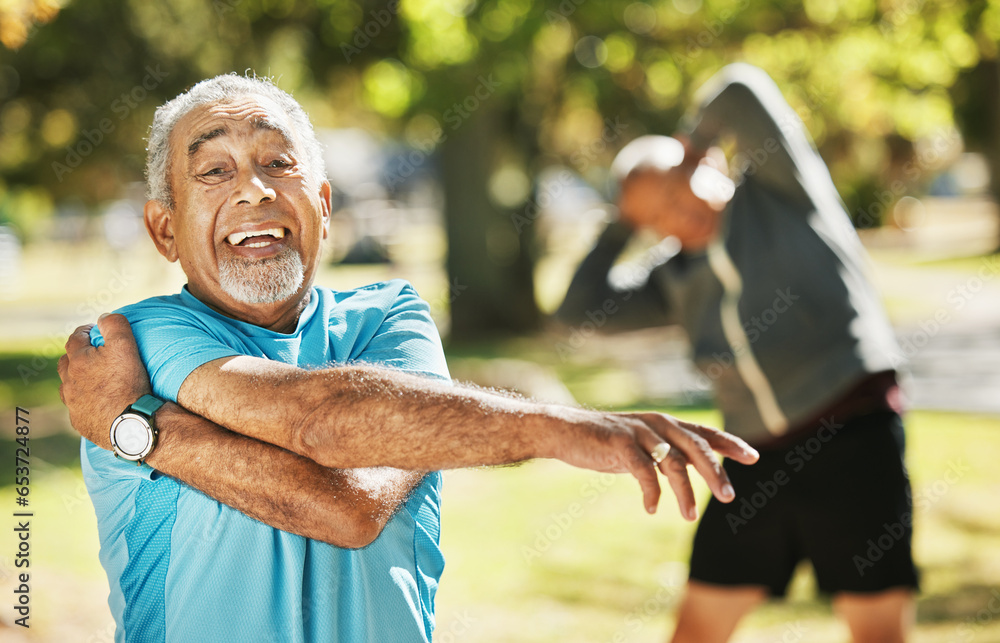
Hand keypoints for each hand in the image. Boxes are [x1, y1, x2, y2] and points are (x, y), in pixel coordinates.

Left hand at [57, 313, 152, 448]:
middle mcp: (69, 382)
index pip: (75, 339)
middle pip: (65, 364)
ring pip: (68, 388)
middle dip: (75, 356)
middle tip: (91, 356)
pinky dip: (85, 402)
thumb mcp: (125, 346)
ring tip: (92, 381)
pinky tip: (98, 404)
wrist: (129, 423)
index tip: (93, 331)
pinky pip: (78, 408)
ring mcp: (73, 404)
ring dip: (77, 381)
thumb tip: (103, 317)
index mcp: (78, 362)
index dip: (84, 332)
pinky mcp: (80, 422)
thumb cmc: (127, 383)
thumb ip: (114, 325)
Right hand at [542, 406, 757, 519]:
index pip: (706, 433)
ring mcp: (640, 432)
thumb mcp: (642, 446)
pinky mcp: (620, 443)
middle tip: (729, 498)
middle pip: (698, 447)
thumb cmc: (604, 441)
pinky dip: (652, 493)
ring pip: (674, 462)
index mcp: (666, 424)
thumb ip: (666, 453)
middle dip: (716, 473)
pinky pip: (644, 471)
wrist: (565, 431)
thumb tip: (691, 469)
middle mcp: (658, 424)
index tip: (754, 457)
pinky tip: (652, 509)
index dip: (731, 444)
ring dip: (685, 492)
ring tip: (690, 517)